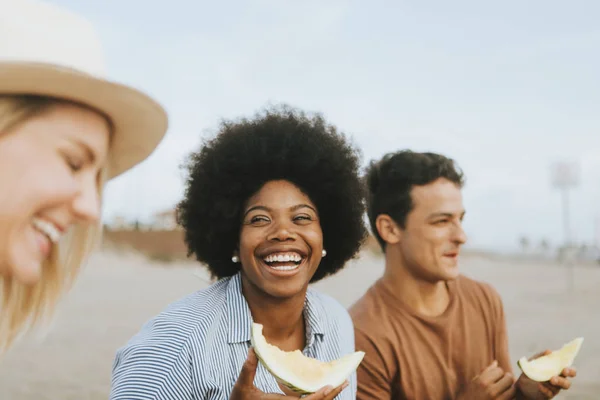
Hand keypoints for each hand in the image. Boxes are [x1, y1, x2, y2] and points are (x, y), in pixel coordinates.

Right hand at [230, 347, 348, 398]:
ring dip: (328, 396)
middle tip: (345, 381)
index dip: (320, 396)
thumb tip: (253, 349)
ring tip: (340, 383)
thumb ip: (248, 368)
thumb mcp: (241, 386)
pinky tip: (325, 387)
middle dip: (331, 394)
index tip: (331, 385)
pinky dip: (319, 397)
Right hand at [457, 360, 515, 399]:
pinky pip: (514, 399)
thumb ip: (485, 372)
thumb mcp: (475, 382)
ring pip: (513, 389)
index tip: (495, 377)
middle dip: (507, 379)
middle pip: (509, 378)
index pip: (499, 370)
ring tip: (505, 390)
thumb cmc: (472, 395)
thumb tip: (496, 362)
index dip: (498, 373)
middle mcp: (491, 390)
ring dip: (511, 389)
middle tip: (503, 383)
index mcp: (482, 381)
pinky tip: (505, 397)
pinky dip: (512, 397)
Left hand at [516, 350, 576, 398]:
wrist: (522, 382)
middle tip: (554, 378)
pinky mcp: (546, 395)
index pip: (570, 372)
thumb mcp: (534, 361)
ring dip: (552, 384)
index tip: (565, 369)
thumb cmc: (532, 369)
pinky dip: (544, 389)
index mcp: (558, 371)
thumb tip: (549, 351)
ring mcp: (553, 389)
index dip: (571, 371)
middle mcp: (558, 381)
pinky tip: (539, 385)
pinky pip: (549, 394)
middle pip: (567, 384)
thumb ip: (541, 355)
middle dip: (563, 381)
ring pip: (558, 389)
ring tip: (547, 380)